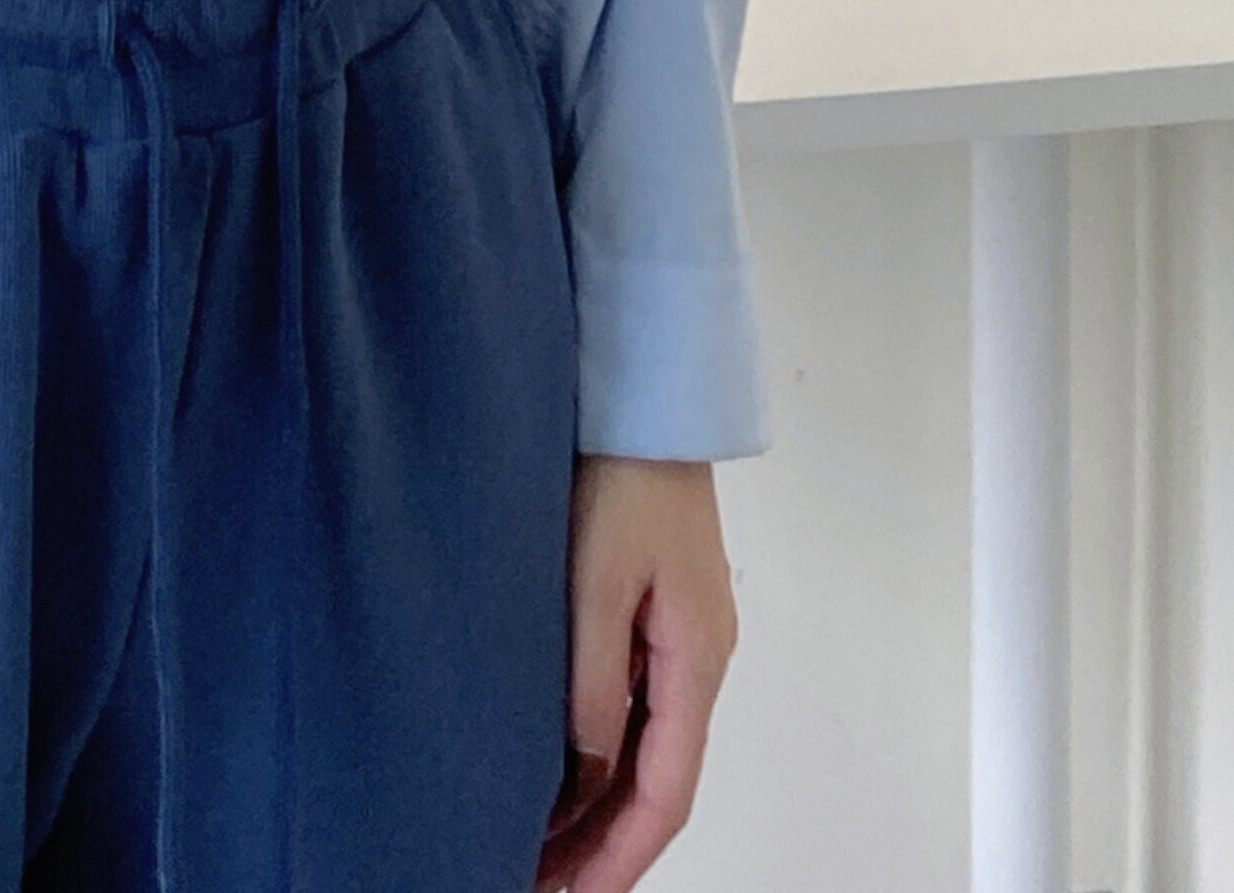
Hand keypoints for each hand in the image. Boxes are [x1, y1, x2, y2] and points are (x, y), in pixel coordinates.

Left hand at [534, 455, 737, 892]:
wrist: (644, 390)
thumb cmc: (624, 470)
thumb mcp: (596, 578)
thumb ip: (593, 677)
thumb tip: (589, 769)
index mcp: (697, 658)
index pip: (667, 792)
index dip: (620, 857)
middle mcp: (698, 657)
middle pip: (657, 781)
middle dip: (604, 844)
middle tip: (538, 882)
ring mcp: (680, 635)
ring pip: (644, 747)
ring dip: (596, 802)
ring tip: (536, 843)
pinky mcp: (655, 611)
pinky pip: (634, 704)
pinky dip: (599, 750)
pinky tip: (555, 766)